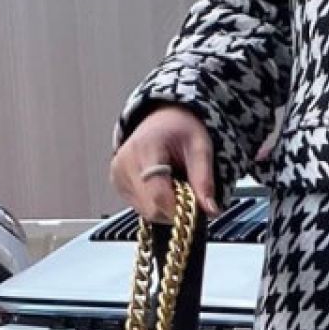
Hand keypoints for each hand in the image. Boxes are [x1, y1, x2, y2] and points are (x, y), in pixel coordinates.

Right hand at [110, 104, 219, 223]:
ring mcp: (118, 175)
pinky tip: (164, 185)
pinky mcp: (117, 183)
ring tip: (176, 184)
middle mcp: (124, 164)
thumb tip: (212, 211)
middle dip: (176, 210)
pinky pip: (140, 206)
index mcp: (145, 150)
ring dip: (167, 207)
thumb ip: (204, 181)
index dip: (179, 210)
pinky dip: (157, 203)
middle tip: (189, 193)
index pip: (158, 195)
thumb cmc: (181, 129)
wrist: (162, 118)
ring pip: (146, 211)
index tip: (197, 210)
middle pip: (152, 208)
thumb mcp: (201, 148)